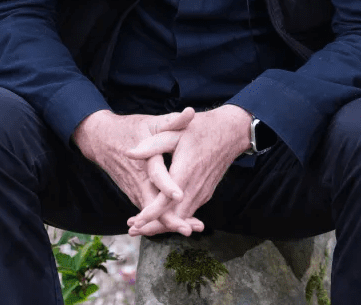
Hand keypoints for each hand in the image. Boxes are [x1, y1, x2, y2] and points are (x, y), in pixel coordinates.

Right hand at [72, 107, 203, 235]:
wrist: (102, 140)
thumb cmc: (131, 129)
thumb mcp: (151, 122)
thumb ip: (172, 121)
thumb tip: (191, 112)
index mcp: (144, 161)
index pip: (156, 176)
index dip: (167, 186)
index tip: (180, 195)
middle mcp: (138, 181)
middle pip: (153, 206)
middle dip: (172, 219)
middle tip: (191, 229)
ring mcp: (135, 191)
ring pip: (152, 213)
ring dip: (170, 222)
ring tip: (192, 229)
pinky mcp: (136, 195)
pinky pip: (150, 211)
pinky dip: (164, 219)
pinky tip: (181, 224)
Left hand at [125, 105, 251, 236]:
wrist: (231, 132)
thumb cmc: (201, 129)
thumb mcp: (175, 131)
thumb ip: (152, 145)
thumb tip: (129, 153)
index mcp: (186, 172)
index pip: (166, 201)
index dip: (150, 214)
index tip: (135, 223)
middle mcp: (196, 187)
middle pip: (173, 217)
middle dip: (153, 227)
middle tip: (132, 231)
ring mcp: (203, 192)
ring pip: (182, 217)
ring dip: (162, 224)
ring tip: (140, 227)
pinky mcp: (205, 193)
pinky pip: (188, 210)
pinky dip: (174, 218)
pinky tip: (160, 217)